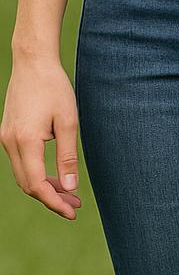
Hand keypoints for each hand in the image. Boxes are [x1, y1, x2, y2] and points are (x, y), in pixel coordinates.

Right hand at [1, 55, 81, 219]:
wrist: (32, 62)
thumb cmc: (54, 88)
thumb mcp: (68, 123)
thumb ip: (68, 157)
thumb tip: (69, 187)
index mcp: (25, 141)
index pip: (37, 184)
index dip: (55, 202)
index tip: (73, 211)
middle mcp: (10, 142)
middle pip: (28, 184)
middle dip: (52, 199)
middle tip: (76, 205)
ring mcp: (6, 137)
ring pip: (24, 175)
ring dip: (45, 187)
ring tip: (71, 194)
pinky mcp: (8, 133)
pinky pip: (22, 163)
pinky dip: (38, 174)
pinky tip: (56, 177)